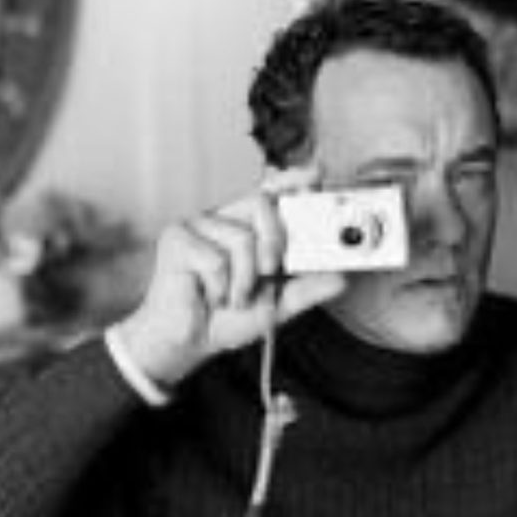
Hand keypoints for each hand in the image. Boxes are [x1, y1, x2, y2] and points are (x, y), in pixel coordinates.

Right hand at [116, 174, 344, 387]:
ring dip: (246, 279)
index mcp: (247, 228)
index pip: (271, 193)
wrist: (188, 342)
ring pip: (241, 238)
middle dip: (275, 241)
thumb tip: (340, 279)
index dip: (292, 180)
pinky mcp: (176, 239)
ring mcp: (198, 226)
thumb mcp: (277, 304)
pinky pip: (215, 259)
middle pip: (260, 203)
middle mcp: (224, 220)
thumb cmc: (225, 317)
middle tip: (271, 271)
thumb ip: (307, 290)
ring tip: (234, 297)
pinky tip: (211, 296)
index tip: (316, 174)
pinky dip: (221, 287)